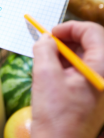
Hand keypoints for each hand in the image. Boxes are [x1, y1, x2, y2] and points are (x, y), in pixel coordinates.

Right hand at [32, 21, 103, 137]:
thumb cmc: (55, 114)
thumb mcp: (45, 74)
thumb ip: (44, 49)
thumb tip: (46, 38)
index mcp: (102, 68)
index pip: (92, 32)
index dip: (70, 27)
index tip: (51, 33)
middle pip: (91, 43)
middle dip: (67, 39)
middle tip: (47, 43)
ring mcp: (101, 85)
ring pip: (86, 55)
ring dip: (65, 52)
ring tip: (46, 57)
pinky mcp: (94, 92)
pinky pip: (82, 69)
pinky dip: (67, 64)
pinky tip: (52, 69)